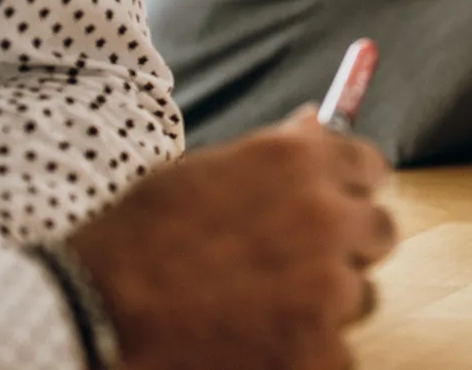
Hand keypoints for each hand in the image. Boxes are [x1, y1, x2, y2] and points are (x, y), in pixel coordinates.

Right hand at [67, 110, 397, 369]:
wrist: (92, 313)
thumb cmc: (138, 238)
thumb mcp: (204, 173)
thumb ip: (273, 152)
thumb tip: (316, 124)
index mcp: (300, 162)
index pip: (371, 168)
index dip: (350, 191)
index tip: (335, 206)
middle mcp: (325, 217)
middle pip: (379, 232)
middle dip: (346, 249)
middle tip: (299, 267)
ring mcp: (326, 287)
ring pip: (358, 296)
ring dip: (322, 305)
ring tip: (256, 311)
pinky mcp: (317, 351)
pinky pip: (336, 352)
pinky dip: (303, 355)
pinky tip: (255, 347)